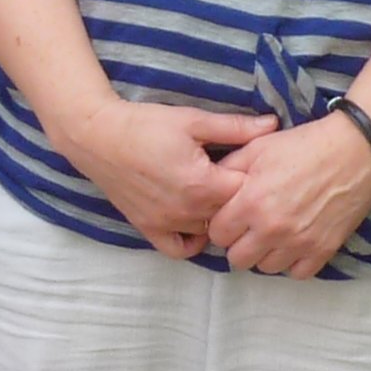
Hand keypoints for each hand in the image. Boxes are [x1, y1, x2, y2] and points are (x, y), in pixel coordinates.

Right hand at [68, 97, 276, 258]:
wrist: (97, 136)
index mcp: (203, 184)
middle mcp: (187, 211)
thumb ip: (235, 128)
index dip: (255, 178)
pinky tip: (197, 222)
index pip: (247, 192)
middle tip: (236, 178)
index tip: (253, 165)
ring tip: (216, 195)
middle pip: (231, 216)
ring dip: (217, 218)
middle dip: (239, 199)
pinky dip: (192, 241)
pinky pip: (179, 249)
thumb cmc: (145, 124)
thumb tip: (273, 125)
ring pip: (209, 233)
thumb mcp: (193, 120)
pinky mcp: (149, 229)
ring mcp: (167, 224)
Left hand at [204, 115, 370, 276]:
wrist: (355, 150)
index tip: (232, 217)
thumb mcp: (259, 147)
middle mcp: (272, 228)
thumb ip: (230, 168)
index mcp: (251, 202)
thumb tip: (211, 185)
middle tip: (251, 229)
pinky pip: (298, 273)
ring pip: (266, 268)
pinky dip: (294, 262)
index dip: (222, 225)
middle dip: (239, 244)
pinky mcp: (323, 250)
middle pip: (238, 259)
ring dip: (266, 254)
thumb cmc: (305, 145)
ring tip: (275, 234)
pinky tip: (296, 243)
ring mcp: (298, 242)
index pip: (217, 234)